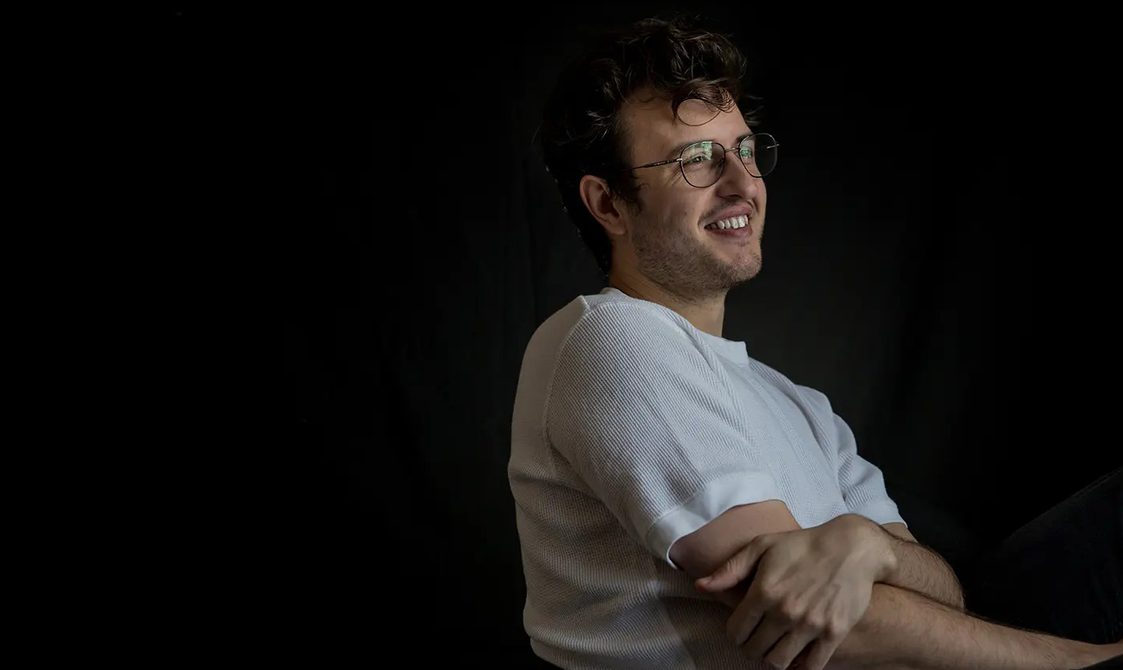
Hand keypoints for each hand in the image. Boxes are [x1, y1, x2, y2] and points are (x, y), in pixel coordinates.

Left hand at [695, 514, 894, 669]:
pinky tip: (797, 656)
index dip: (735, 634)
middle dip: (751, 647)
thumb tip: (700, 586)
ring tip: (774, 648)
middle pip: (755, 649)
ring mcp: (811, 624)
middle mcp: (785, 611)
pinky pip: (811, 666)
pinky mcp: (834, 633)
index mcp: (764, 591)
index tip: (741, 630)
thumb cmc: (803, 545)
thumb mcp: (762, 546)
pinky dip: (800, 667)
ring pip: (779, 662)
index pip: (736, 631)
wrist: (851, 548)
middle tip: (757, 640)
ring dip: (772, 659)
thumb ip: (730, 569)